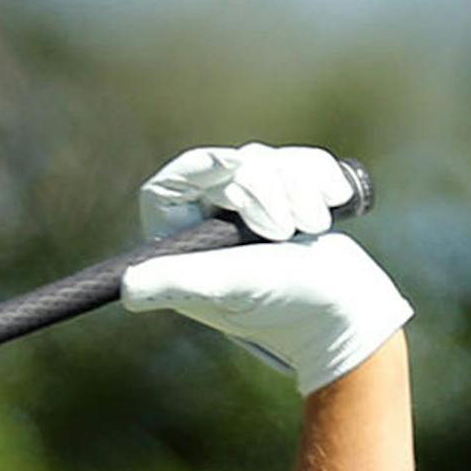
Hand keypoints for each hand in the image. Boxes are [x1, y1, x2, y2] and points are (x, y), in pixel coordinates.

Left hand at [120, 142, 411, 394]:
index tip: (229, 165)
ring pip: (263, 159)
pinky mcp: (286, 201)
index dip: (196, 167)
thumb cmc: (286, 304)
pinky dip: (317, 176)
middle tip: (282, 232)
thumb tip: (126, 287)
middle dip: (262, 186)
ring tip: (312, 227)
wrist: (345, 311)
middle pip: (222, 168)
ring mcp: (248, 214)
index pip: (168, 188)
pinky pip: (296, 161)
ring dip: (296, 186)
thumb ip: (178, 280)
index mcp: (182, 250)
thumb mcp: (228, 286)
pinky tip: (332, 205)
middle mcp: (209, 229)